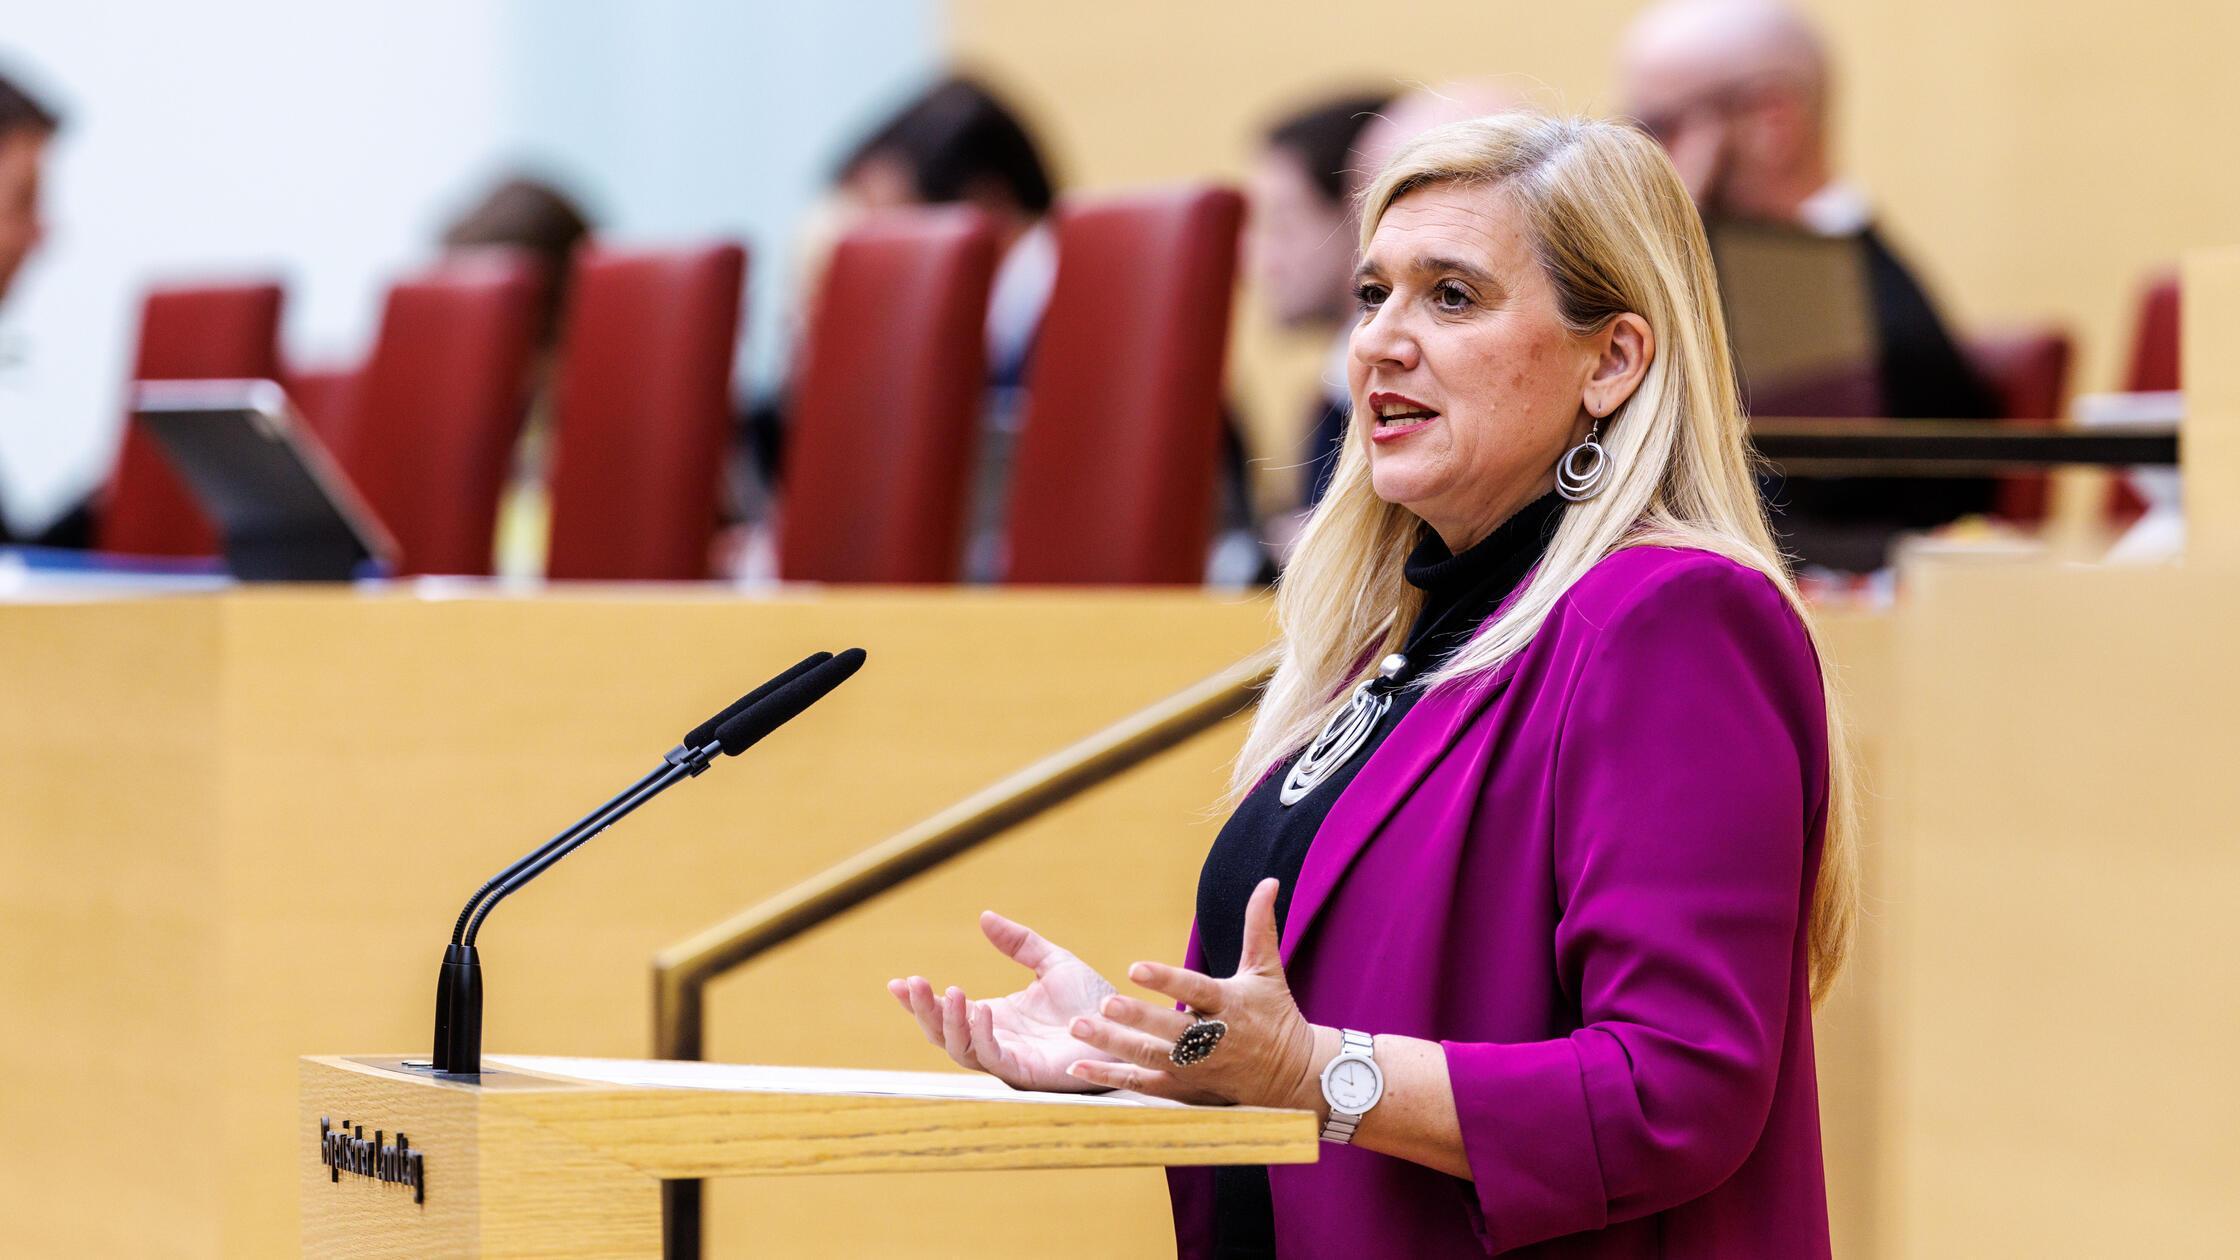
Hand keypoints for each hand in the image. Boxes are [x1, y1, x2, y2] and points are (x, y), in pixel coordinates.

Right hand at [887, 910, 1119, 1091]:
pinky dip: (981, 1036)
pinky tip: (981, 1011)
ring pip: (960, 1050)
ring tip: (949, 992)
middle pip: (942, 1034)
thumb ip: (1018, 943)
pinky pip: (993, 1058)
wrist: (1125, 1023)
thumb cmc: (1093, 1001)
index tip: (896, 982)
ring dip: (948, 1023)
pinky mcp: (1026, 1073)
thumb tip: (984, 917)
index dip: (918, 1001)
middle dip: (922, 1012)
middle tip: (910, 984)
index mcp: (995, 1017)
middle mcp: (995, 1040)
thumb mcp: (1052, 962)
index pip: (945, 1012)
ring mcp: (1008, 1059)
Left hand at [1063, 878, 1328, 1111]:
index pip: (1195, 990)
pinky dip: (1112, 1077)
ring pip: (1151, 1057)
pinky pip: (1144, 1085)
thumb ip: (1258, 926)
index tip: (1135, 968)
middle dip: (1136, 1018)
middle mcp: (1211, 1039)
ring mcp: (1196, 1068)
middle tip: (1104, 1004)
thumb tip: (1268, 881)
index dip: (1166, 980)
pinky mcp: (1184, 1089)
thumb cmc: (1275, 1015)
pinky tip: (1079, 1067)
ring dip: (1113, 1044)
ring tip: (1078, 1027)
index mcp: (1229, 1004)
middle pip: (1169, 1029)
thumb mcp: (1267, 970)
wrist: (1293, 1075)